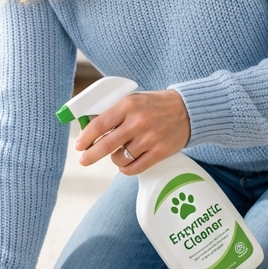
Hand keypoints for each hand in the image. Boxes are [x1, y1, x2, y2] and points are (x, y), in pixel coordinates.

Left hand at [75, 88, 190, 175]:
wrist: (188, 110)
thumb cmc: (155, 105)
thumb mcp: (133, 100)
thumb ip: (114, 112)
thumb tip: (90, 127)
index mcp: (128, 105)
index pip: (99, 124)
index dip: (85, 138)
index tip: (79, 146)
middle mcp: (138, 122)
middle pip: (106, 145)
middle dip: (90, 155)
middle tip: (84, 160)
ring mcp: (149, 138)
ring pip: (120, 158)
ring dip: (114, 159)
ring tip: (117, 154)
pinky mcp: (159, 152)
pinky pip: (134, 168)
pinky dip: (126, 168)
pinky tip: (126, 163)